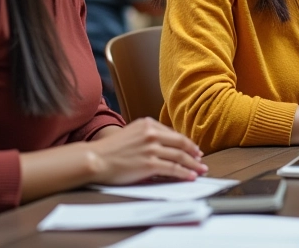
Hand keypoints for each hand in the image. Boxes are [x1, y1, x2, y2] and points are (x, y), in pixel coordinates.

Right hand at [87, 117, 207, 184]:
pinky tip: (190, 176)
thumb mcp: (132, 132)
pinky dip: (184, 173)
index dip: (186, 142)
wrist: (97, 158)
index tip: (194, 149)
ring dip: (193, 164)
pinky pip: (172, 168)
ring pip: (179, 156)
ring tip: (200, 169)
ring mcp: (151, 148)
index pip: (173, 134)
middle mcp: (152, 133)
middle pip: (180, 143)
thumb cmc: (111, 149)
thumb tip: (165, 145)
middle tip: (201, 159)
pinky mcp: (149, 163)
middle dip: (194, 152)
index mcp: (148, 123)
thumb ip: (148, 135)